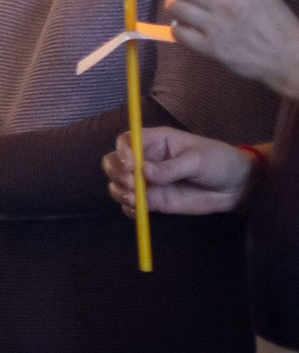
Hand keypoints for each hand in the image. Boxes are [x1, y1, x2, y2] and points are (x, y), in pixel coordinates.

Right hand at [106, 126, 256, 216]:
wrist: (237, 186)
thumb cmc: (220, 162)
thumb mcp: (198, 160)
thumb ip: (171, 167)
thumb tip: (144, 172)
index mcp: (157, 142)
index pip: (127, 141)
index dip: (122, 151)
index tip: (130, 165)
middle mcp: (147, 160)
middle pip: (115, 162)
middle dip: (116, 173)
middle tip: (130, 184)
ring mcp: (148, 182)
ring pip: (119, 185)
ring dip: (120, 192)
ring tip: (136, 200)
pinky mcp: (154, 200)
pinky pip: (131, 206)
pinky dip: (129, 209)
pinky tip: (139, 211)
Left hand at [168, 0, 298, 99]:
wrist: (287, 55)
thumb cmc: (275, 22)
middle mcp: (228, 4)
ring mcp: (218, 27)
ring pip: (177, 7)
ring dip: (173, 4)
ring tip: (179, 5)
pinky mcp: (211, 48)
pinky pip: (179, 33)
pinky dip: (177, 27)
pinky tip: (184, 25)